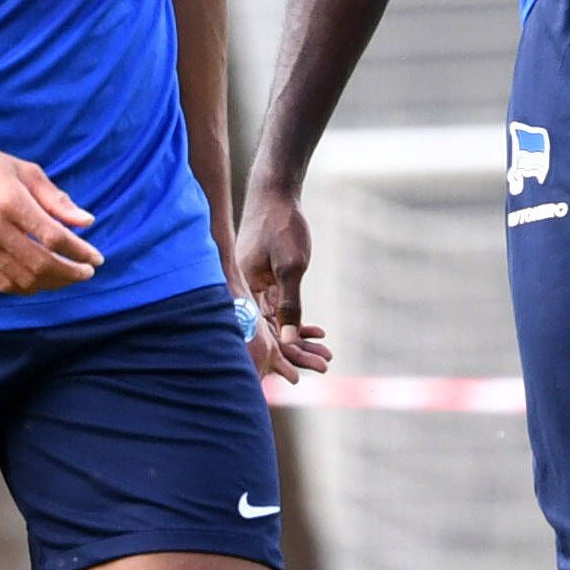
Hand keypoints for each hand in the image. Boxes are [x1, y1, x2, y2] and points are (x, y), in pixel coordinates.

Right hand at [0, 127, 101, 291]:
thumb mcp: (25, 171)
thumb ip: (56, 199)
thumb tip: (87, 222)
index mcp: (10, 201)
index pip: (53, 237)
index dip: (79, 252)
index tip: (96, 258)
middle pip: (40, 263)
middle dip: (71, 272)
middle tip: (87, 272)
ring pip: (23, 279)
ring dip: (52, 283)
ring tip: (68, 276)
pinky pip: (3, 282)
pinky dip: (28, 286)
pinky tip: (42, 280)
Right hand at [234, 181, 325, 381]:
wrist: (275, 193)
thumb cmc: (282, 226)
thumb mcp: (291, 267)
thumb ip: (290, 304)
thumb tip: (290, 339)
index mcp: (243, 289)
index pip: (260, 332)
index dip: (281, 355)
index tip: (299, 376)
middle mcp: (244, 290)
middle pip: (269, 331)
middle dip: (296, 351)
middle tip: (324, 366)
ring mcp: (252, 284)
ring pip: (275, 320)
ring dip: (299, 337)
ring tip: (325, 355)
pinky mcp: (261, 278)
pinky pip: (276, 306)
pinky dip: (294, 319)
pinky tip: (315, 331)